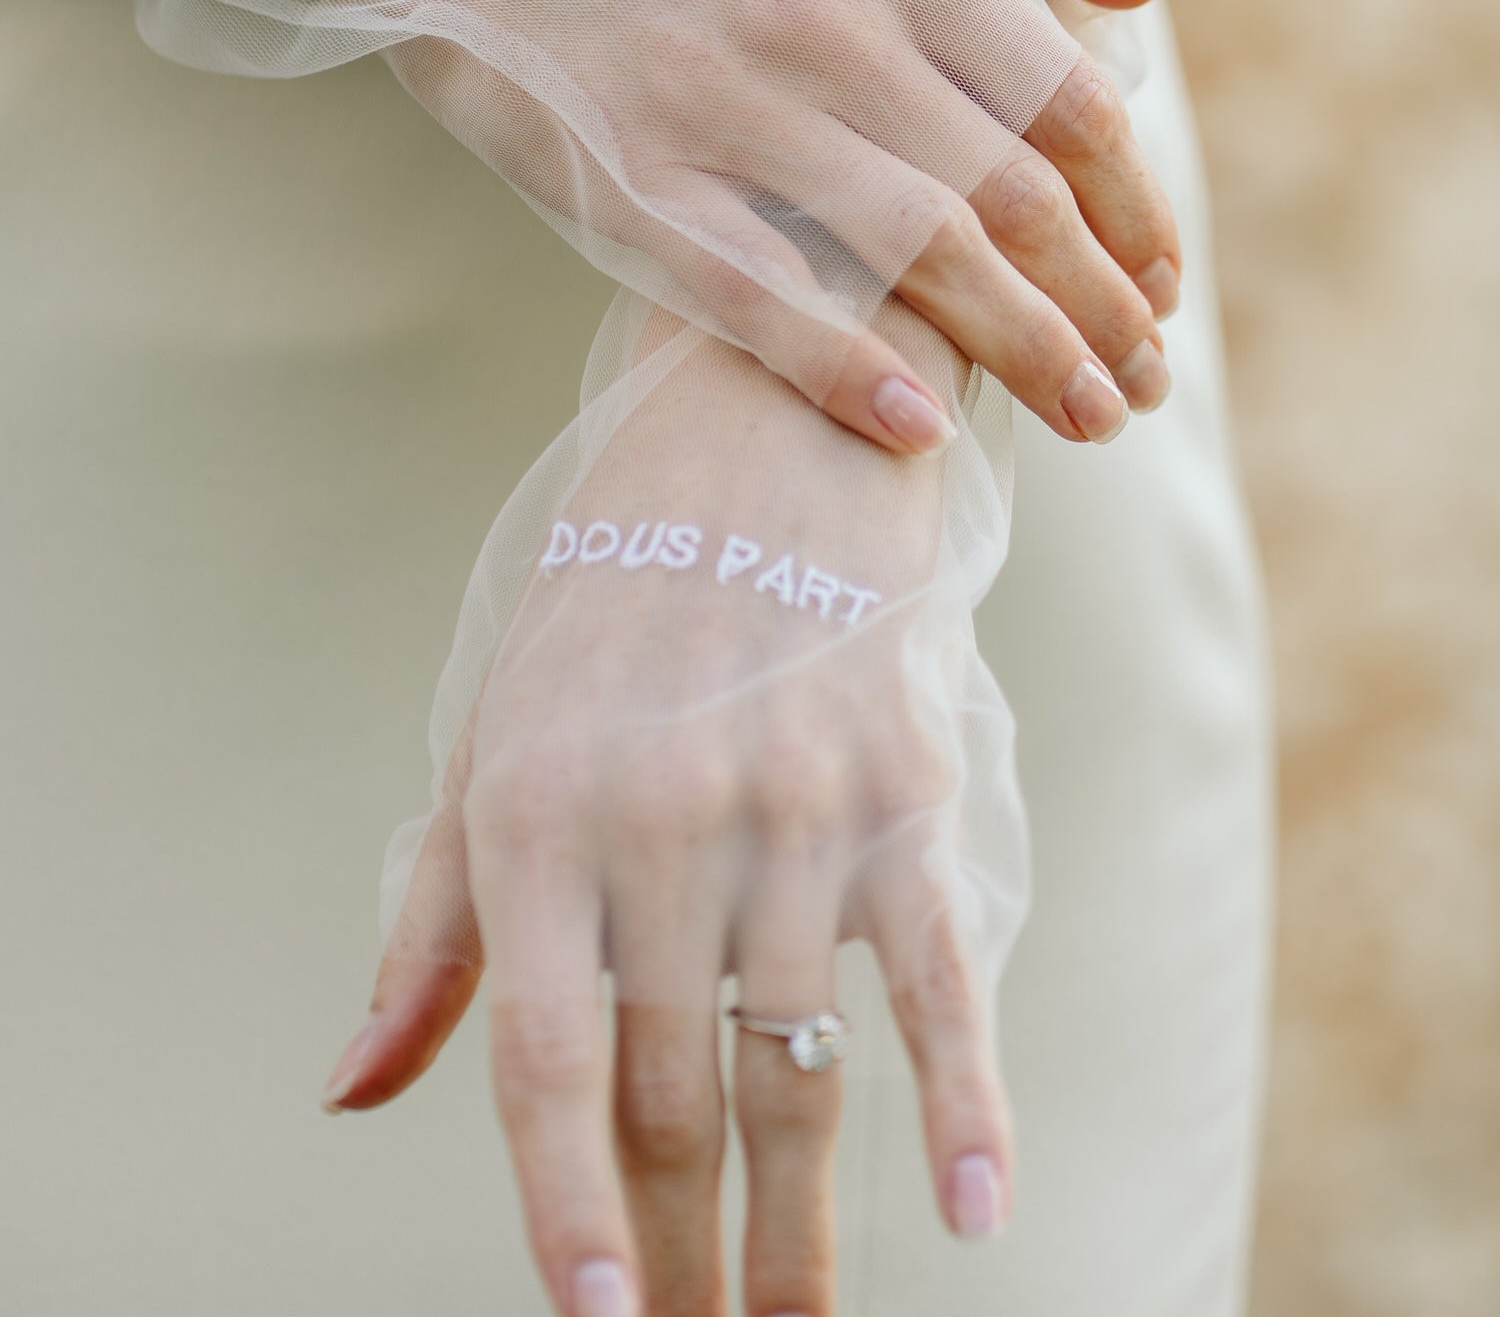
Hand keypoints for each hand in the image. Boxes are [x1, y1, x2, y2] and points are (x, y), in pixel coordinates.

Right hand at [1, 0, 1180, 446]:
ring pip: (918, 254)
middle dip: (1102, 306)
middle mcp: (829, 19)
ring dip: (1023, 351)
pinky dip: (848, 367)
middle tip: (1142, 384)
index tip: (1160, 282)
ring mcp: (724, 103)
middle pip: (1016, 196)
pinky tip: (921, 427)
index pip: (1070, 100)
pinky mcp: (626, 175)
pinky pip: (757, 295)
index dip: (1133, 208)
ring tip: (1086, 416)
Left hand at [323, 312, 1016, 1316]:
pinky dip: (969, 1093)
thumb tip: (354, 1093)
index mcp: (535, 814)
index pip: (544, 1063)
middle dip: (686, 1251)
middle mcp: (662, 819)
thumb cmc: (604, 608)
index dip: (564, 1216)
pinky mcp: (907, 783)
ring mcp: (795, 804)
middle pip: (673, 1092)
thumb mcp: (492, 741)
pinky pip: (942, 967)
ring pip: (799, 1061)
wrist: (760, 429)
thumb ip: (433, 929)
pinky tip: (982, 1205)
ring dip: (804, 1223)